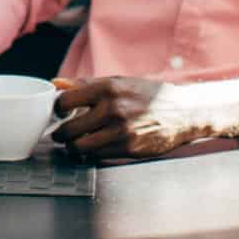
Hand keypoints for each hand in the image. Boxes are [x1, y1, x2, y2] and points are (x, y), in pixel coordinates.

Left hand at [52, 76, 201, 159]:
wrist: (183, 113)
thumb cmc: (148, 96)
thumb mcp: (118, 82)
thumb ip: (84, 84)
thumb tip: (56, 83)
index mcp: (107, 88)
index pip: (65, 102)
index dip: (58, 109)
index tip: (59, 112)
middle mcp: (113, 110)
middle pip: (69, 129)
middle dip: (61, 133)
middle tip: (61, 133)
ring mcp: (121, 132)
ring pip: (80, 147)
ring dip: (73, 147)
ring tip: (75, 142)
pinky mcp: (129, 150)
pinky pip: (98, 156)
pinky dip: (92, 153)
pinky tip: (94, 147)